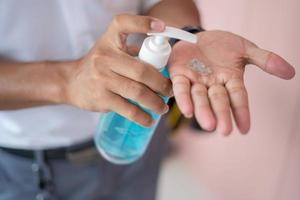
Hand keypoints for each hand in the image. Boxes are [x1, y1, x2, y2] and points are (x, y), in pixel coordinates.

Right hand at [65, 14, 171, 126]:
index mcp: (109, 40)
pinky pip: (128, 109)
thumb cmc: (98, 65)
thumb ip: (133, 53)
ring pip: (138, 92)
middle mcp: (104, 57)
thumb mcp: (110, 51)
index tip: (161, 27)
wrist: (71, 82)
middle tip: (170, 91)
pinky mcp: (101, 98)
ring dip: (156, 103)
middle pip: (142, 71)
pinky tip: (149, 120)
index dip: (143, 23)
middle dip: (161, 84)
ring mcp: (102, 78)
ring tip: (163, 108)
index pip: (124, 24)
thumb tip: (163, 62)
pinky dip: (142, 117)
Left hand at [169, 30, 294, 134]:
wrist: (197, 35)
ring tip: (208, 124)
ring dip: (203, 111)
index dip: (241, 112)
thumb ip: (264, 59)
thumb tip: (290, 73)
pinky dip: (183, 98)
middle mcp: (212, 84)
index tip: (244, 129)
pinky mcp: (179, 74)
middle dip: (221, 115)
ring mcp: (195, 80)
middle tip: (223, 130)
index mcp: (230, 79)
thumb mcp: (245, 49)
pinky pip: (180, 88)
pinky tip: (187, 110)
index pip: (238, 98)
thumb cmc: (222, 45)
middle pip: (218, 101)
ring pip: (199, 97)